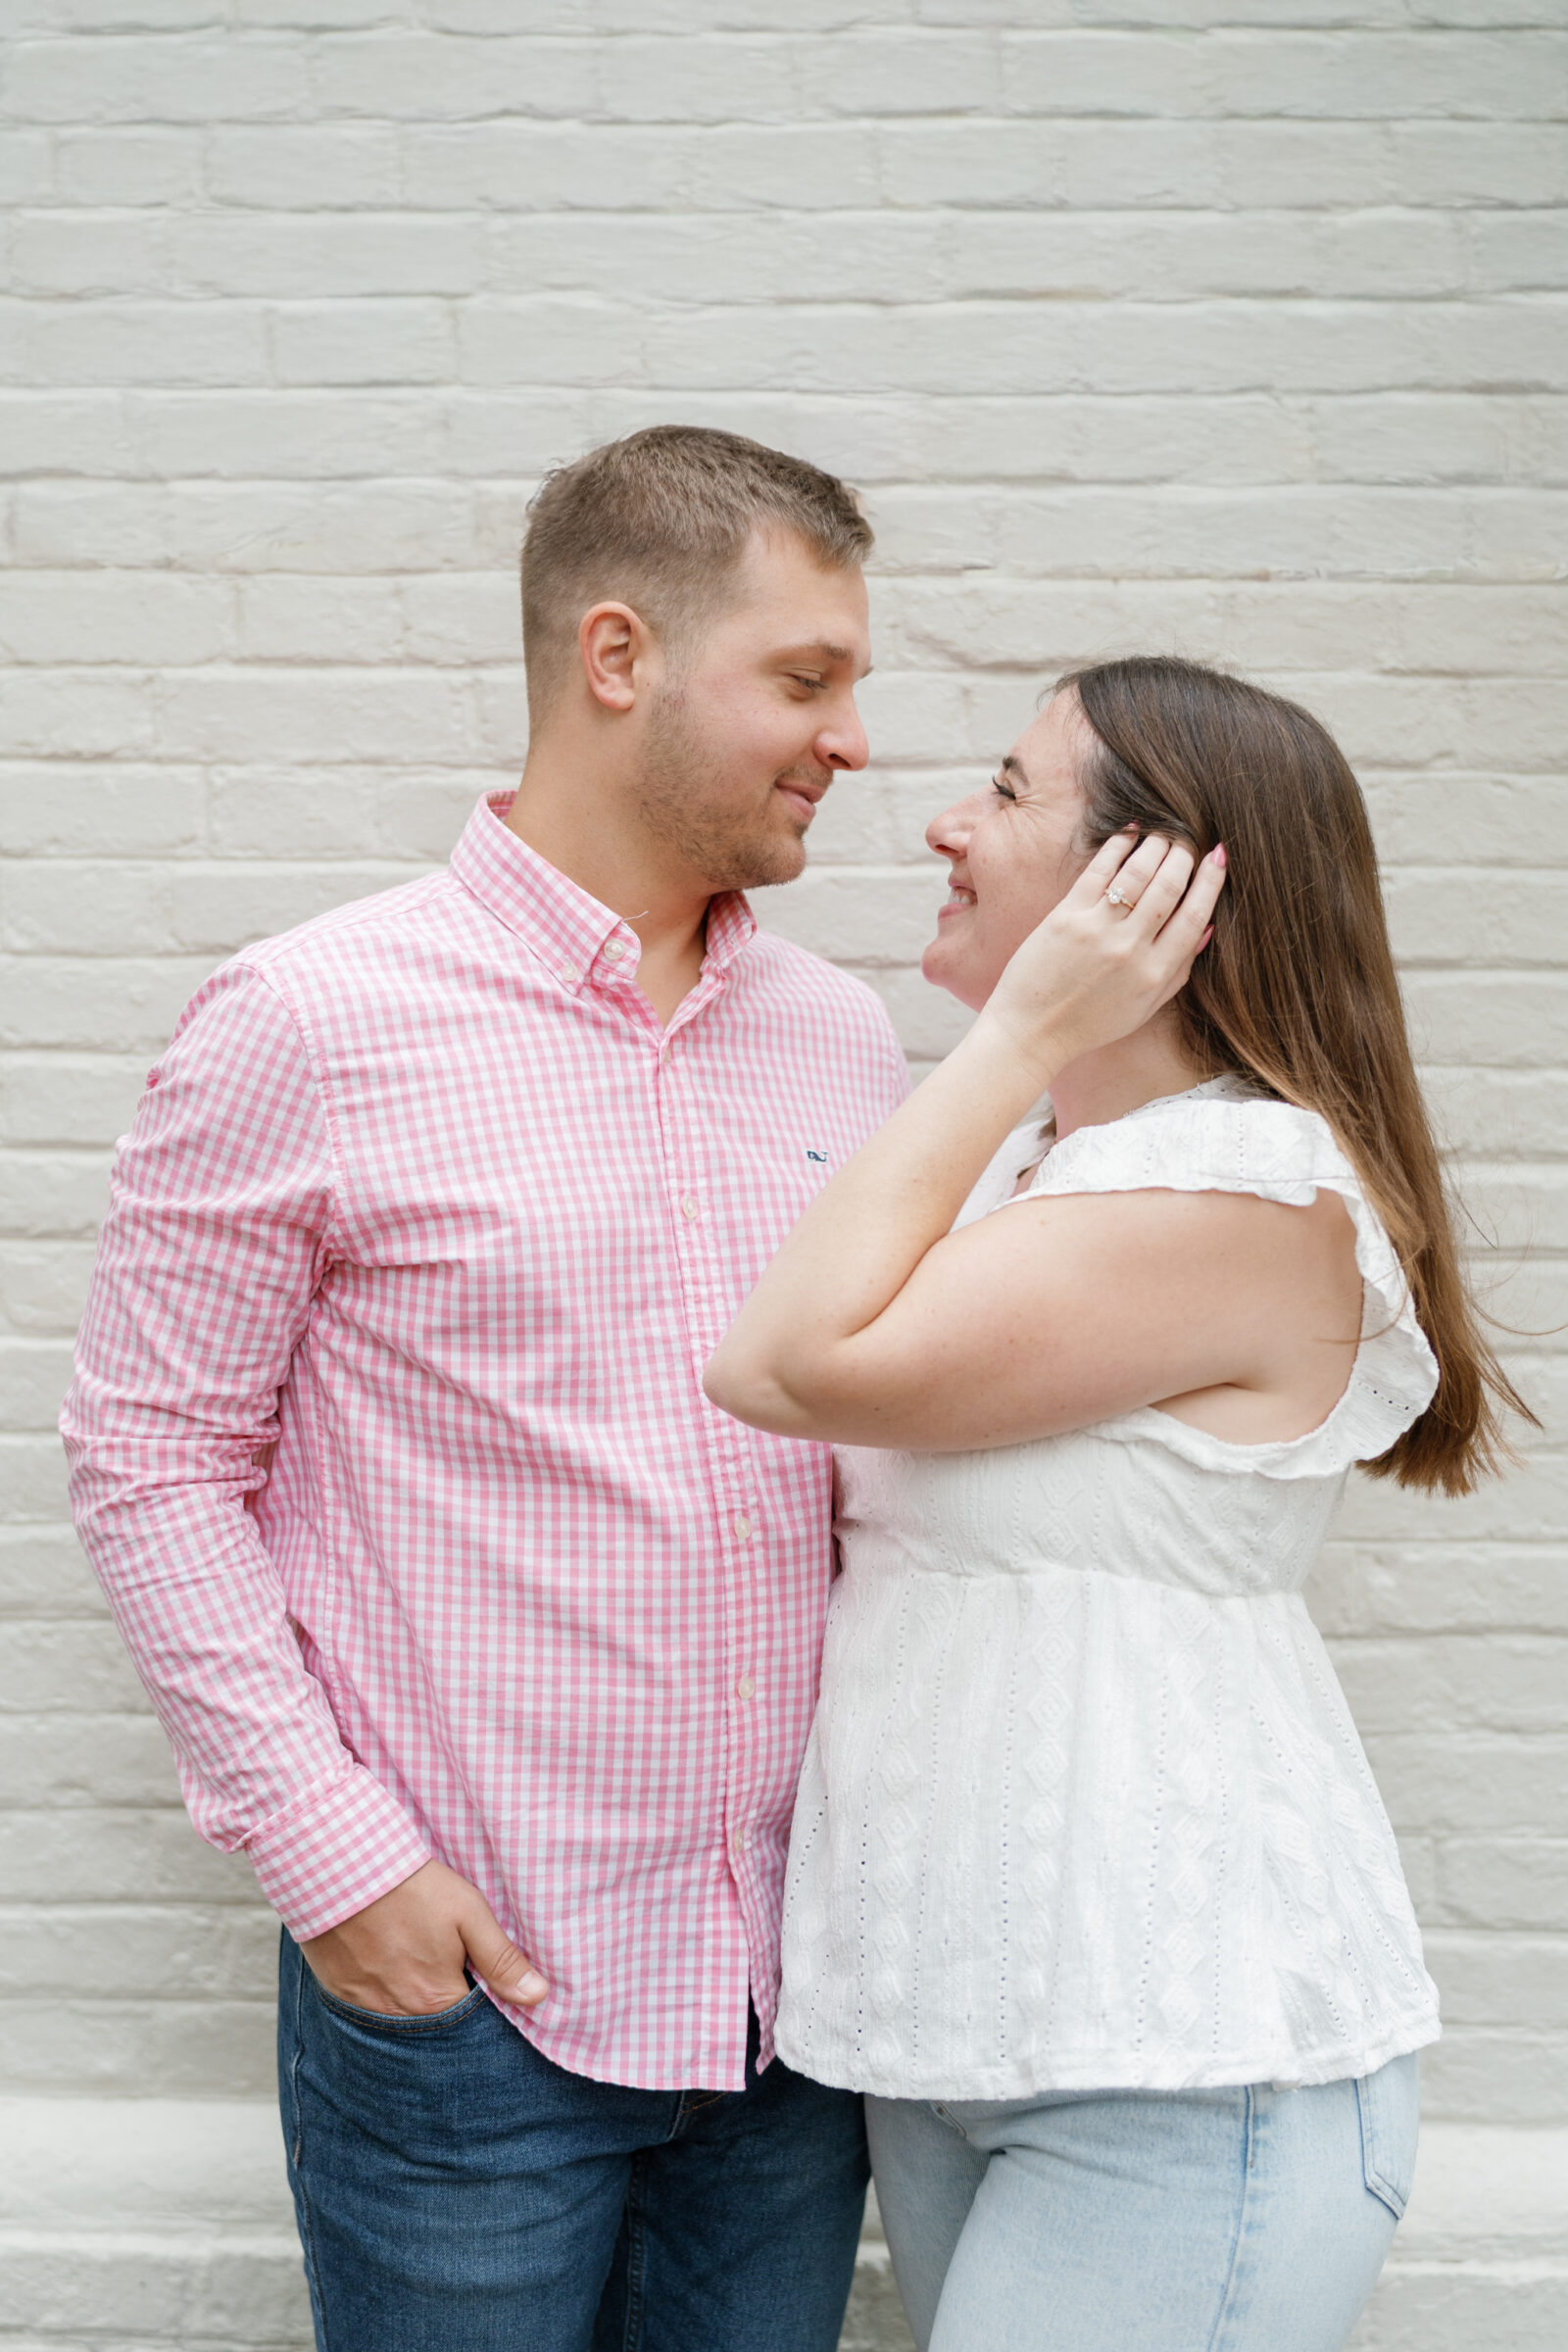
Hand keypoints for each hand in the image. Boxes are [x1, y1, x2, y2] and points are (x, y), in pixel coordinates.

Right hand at [300, 1857, 547, 2016]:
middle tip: (443, 1966)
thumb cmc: (411, 1887)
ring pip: (400, 2018)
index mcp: (436, 1998)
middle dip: (444, 2002)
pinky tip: (386, 1966)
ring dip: (412, 2000)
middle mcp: (400, 2015)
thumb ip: (501, 1959)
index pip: (470, 2021)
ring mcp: (365, 2007)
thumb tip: (538, 1997)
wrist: (342, 1868)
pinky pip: (367, 2009)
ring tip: (415, 1964)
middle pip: (433, 2024)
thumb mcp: (468, 1913)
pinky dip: (380, 1994)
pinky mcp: (339, 1993)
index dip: (479, 1999)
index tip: (478, 1978)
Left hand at [978, 830, 1225, 1081]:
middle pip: (1169, 886)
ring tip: (1163, 833)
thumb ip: (1179, 969)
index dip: (1211, 880)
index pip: (1196, 915)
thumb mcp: (1145, 1006)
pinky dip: (1119, 846)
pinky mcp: (1067, 916)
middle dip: (1184, 854)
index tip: (1219, 856)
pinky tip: (1130, 834)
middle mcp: (1130, 948)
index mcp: (1155, 973)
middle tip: (1187, 840)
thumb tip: (1207, 927)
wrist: (1033, 1030)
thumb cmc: (1091, 1022)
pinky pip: (1099, 870)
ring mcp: (1097, 929)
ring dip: (1156, 844)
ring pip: (1138, 872)